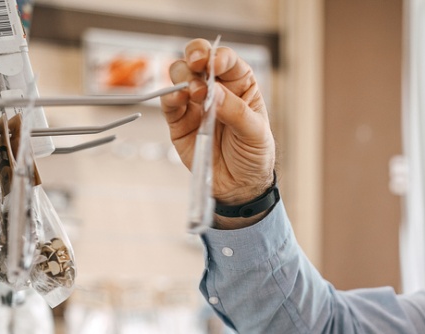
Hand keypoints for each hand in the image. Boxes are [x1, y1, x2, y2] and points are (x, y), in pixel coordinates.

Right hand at [160, 39, 275, 210]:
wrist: (240, 187)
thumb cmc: (254, 156)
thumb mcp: (255, 133)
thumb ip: (235, 111)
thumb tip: (212, 90)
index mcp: (239, 84)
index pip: (226, 60)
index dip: (218, 56)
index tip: (214, 64)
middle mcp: (215, 88)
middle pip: (198, 58)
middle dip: (195, 55)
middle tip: (198, 65)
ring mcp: (195, 103)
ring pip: (180, 75)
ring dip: (183, 76)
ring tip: (196, 93)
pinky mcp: (179, 121)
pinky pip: (169, 102)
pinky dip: (170, 96)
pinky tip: (177, 98)